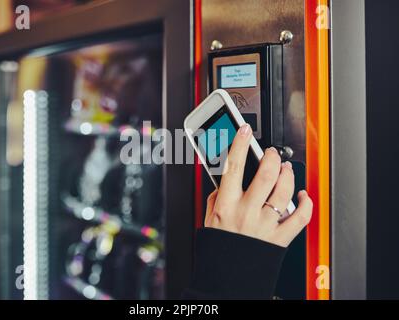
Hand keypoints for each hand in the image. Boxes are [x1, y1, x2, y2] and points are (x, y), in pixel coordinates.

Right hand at [204, 124, 312, 247]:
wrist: (227, 276)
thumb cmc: (218, 248)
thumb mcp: (209, 218)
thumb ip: (216, 197)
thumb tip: (225, 181)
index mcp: (227, 205)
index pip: (233, 166)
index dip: (240, 144)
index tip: (244, 130)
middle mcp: (247, 212)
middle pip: (266, 174)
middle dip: (271, 156)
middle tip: (271, 153)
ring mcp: (265, 224)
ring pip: (284, 190)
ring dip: (287, 174)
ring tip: (285, 169)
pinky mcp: (279, 237)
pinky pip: (300, 217)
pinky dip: (305, 203)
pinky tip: (302, 195)